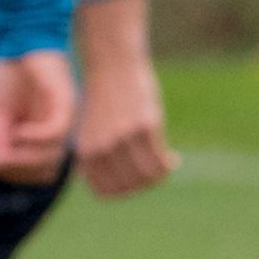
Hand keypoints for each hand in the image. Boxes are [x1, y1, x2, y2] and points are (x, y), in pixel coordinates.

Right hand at [0, 47, 77, 185]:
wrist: (20, 44)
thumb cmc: (9, 78)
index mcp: (42, 140)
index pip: (34, 174)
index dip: (9, 173)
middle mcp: (58, 135)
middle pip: (44, 172)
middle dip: (14, 169)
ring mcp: (64, 121)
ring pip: (51, 156)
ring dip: (23, 155)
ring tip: (2, 142)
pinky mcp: (66, 104)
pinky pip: (55, 132)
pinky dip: (35, 137)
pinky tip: (19, 130)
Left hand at [71, 0, 176, 198]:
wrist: (111, 66)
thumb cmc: (102, 99)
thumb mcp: (90, 130)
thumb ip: (97, 156)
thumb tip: (116, 185)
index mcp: (84, 151)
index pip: (105, 192)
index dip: (122, 192)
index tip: (134, 182)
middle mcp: (101, 148)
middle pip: (128, 187)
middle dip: (143, 186)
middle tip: (153, 174)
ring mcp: (123, 139)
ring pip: (147, 178)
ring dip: (159, 177)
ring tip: (164, 166)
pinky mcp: (145, 127)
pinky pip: (160, 162)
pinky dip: (169, 166)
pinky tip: (174, 158)